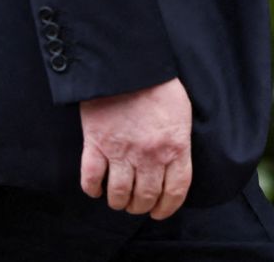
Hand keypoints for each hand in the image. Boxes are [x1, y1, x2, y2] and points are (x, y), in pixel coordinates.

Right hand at [78, 77, 190, 219]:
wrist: (125, 63)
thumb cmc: (155, 82)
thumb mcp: (181, 111)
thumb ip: (179, 138)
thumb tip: (174, 158)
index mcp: (174, 148)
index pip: (175, 192)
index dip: (166, 207)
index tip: (158, 211)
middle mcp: (149, 156)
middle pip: (146, 196)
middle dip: (140, 206)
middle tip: (135, 204)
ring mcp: (121, 151)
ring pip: (120, 194)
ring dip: (118, 201)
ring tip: (116, 199)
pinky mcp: (96, 142)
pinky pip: (91, 177)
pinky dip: (92, 188)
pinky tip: (94, 189)